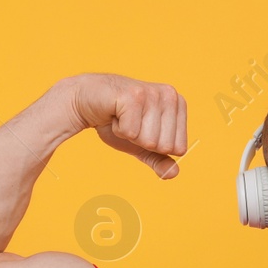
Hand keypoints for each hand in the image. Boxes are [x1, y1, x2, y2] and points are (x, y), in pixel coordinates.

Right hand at [58, 73, 187, 178]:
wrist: (88, 102)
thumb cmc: (118, 121)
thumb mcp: (143, 145)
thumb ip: (160, 160)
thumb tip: (173, 174)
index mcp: (179, 104)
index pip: (179, 148)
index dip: (156, 146)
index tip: (143, 128)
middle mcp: (170, 95)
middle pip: (164, 146)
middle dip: (142, 141)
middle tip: (131, 122)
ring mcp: (152, 94)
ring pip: (149, 141)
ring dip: (130, 135)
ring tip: (123, 117)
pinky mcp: (133, 96)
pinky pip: (131, 133)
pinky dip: (118, 129)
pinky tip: (115, 114)